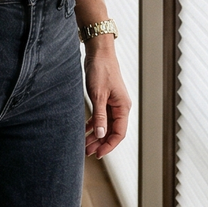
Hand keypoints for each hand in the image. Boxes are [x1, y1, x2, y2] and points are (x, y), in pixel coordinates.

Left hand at [84, 39, 130, 158]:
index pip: (119, 133)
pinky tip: (84, 130)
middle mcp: (120, 107)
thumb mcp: (98, 95)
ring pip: (105, 125)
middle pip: (112, 131)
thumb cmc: (101, 70)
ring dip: (96, 135)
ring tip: (84, 145)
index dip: (109, 145)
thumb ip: (100, 115)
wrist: (99, 52)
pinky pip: (101, 116)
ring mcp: (113, 103)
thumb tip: (100, 135)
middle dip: (100, 143)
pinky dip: (93, 124)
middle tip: (87, 152)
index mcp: (123, 107)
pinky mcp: (105, 99)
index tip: (98, 154)